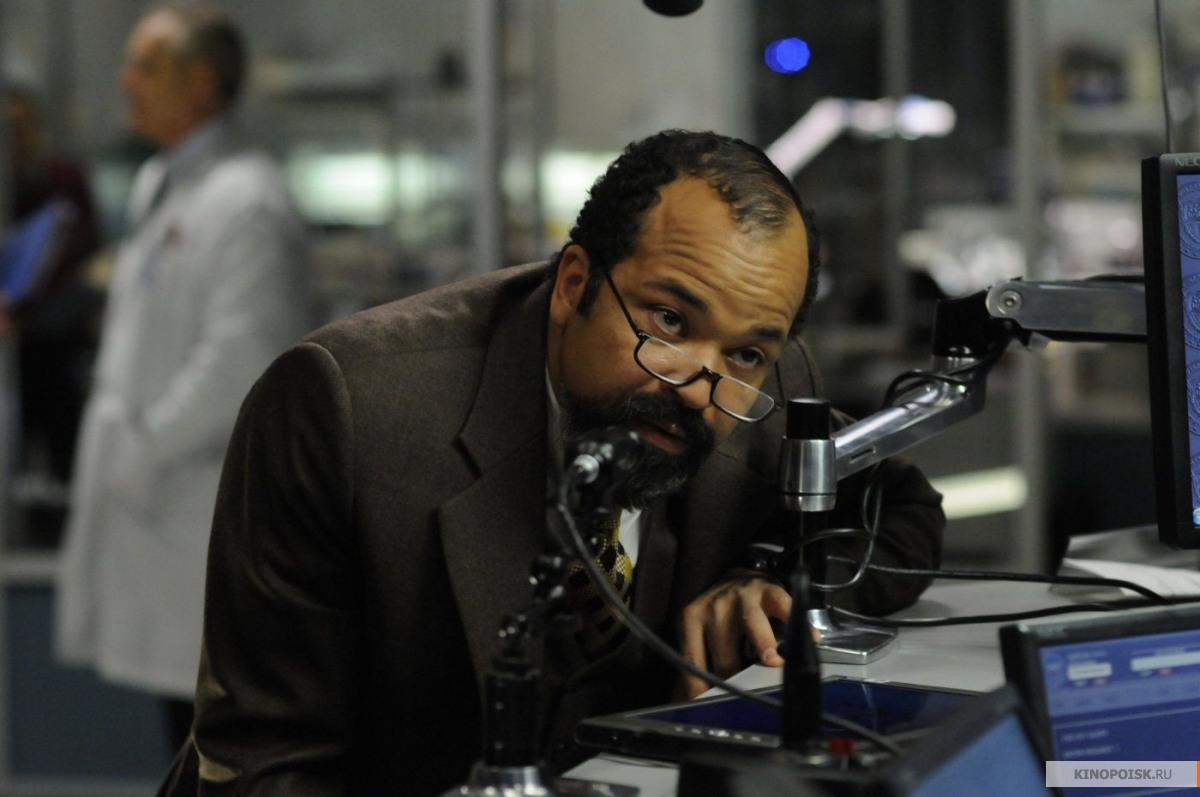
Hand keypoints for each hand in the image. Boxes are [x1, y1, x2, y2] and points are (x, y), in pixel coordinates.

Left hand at [675, 576, 791, 699]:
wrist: (737, 577)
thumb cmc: (719, 616)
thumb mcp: (699, 634)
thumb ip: (696, 666)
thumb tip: (685, 703)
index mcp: (692, 620)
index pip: (693, 661)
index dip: (701, 689)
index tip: (709, 711)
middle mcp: (714, 608)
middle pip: (724, 649)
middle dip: (735, 676)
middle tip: (746, 700)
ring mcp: (743, 597)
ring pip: (750, 621)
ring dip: (762, 642)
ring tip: (773, 662)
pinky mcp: (769, 590)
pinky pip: (784, 606)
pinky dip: (797, 623)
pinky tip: (810, 638)